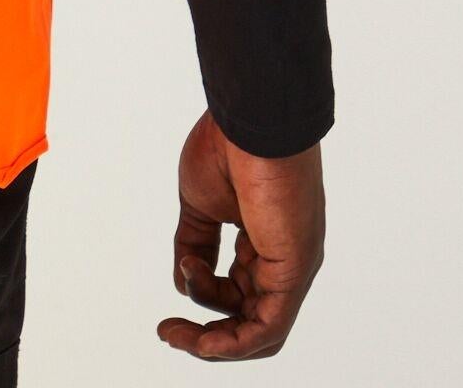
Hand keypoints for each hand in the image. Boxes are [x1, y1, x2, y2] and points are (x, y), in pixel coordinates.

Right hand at [156, 110, 323, 360]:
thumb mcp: (200, 203)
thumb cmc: (227, 147)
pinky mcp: (294, 269)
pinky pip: (268, 325)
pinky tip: (203, 341)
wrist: (249, 120)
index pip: (237, 288)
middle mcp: (282, 257)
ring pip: (258, 329)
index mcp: (264, 238)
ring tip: (177, 333)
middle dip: (206, 332)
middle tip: (169, 330)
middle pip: (247, 316)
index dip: (201, 297)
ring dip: (214, 341)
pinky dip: (234, 342)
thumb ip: (195, 243)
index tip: (170, 294)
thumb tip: (183, 281)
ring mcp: (291, 265)